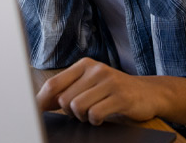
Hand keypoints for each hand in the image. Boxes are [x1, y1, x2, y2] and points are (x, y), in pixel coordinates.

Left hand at [36, 58, 157, 124]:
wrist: (150, 93)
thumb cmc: (114, 92)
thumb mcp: (91, 85)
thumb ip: (68, 90)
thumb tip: (38, 103)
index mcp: (84, 65)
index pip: (53, 84)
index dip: (42, 102)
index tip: (36, 113)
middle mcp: (96, 69)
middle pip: (64, 99)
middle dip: (70, 112)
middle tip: (83, 112)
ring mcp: (109, 81)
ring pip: (78, 107)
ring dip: (83, 117)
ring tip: (94, 113)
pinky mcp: (121, 96)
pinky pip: (95, 114)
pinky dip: (95, 121)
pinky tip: (101, 117)